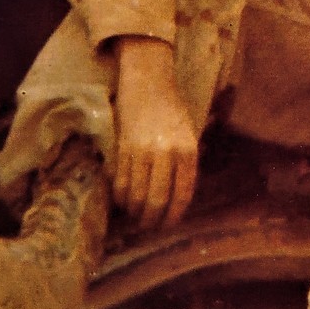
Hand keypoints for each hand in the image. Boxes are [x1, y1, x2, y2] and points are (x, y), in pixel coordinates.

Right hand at [113, 37, 198, 229]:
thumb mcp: (189, 133)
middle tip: (149, 225)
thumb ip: (186, 164)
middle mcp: (166, 153)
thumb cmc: (172, 108)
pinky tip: (123, 201)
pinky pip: (120, 184)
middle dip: (152, 220)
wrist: (148, 82)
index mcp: (188, 150)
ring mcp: (142, 152)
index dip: (174, 215)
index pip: (182, 194)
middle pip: (157, 201)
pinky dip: (121, 198)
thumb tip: (178, 198)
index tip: (168, 225)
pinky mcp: (122, 149)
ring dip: (135, 212)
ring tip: (136, 216)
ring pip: (136, 196)